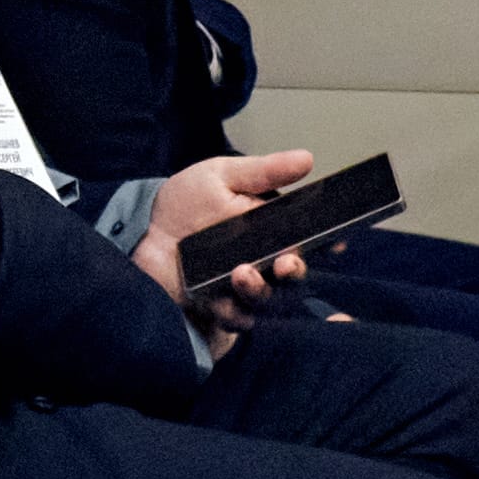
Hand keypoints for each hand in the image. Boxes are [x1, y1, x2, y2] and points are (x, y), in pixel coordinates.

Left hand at [132, 150, 315, 334]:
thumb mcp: (221, 177)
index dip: (328, 243)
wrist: (142, 231)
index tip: (337, 242)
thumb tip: (306, 159)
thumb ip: (263, 172)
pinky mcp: (220, 309)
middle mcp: (263, 262)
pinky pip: (237, 320)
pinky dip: (233, 313)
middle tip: (286, 263)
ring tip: (241, 273)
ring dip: (261, 290)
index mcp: (271, 230)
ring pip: (269, 301)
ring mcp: (243, 289)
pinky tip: (220, 302)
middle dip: (295, 271)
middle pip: (293, 276)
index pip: (309, 240)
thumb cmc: (185, 204)